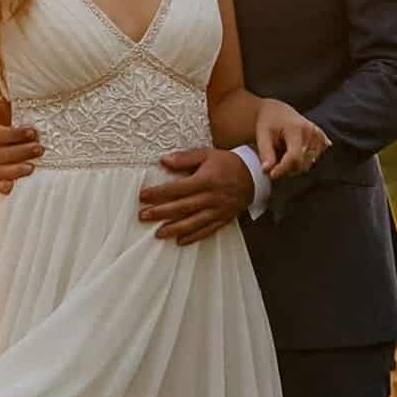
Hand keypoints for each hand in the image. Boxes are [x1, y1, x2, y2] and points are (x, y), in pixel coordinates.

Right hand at [0, 96, 42, 193]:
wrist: (11, 131)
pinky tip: (10, 187)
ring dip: (15, 170)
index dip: (15, 134)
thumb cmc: (13, 118)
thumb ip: (12, 100)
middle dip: (21, 152)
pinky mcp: (0, 176)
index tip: (33, 132)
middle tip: (40, 148)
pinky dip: (2, 186)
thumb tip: (19, 85)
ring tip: (32, 167)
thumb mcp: (11, 107)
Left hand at [138, 146, 254, 244]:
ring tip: (158, 233)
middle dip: (160, 213)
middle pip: (181, 207)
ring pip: (193, 222)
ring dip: (174, 229)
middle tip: (143, 216)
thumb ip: (185, 159)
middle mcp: (210, 197)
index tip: (143, 196)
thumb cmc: (228, 163)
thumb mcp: (207, 155)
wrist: (254, 176)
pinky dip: (193, 237)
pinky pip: (207, 230)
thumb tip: (164, 161)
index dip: (158, 193)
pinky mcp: (223, 219)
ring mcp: (217, 210)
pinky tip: (180, 241)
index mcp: (205, 180)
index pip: (177, 188)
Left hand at [253, 98, 328, 177]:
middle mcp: (311, 131)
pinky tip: (292, 153)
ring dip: (294, 166)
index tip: (271, 175)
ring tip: (282, 155)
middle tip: (273, 164)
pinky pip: (312, 160)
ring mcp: (319, 136)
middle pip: (302, 163)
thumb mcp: (262, 135)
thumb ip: (265, 153)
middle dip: (286, 169)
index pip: (294, 157)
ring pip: (308, 164)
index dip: (283, 169)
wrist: (277, 112)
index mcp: (297, 128)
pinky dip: (302, 161)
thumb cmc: (268, 123)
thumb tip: (266, 171)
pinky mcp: (322, 140)